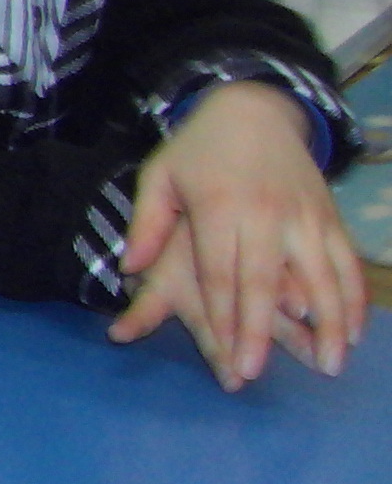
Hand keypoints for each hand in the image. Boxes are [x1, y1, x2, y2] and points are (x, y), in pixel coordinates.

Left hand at [111, 82, 367, 388]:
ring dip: (327, 324)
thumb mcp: (159, 175)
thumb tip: (129, 270)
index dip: (225, 320)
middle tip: (258, 375)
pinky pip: (346, 262)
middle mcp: (265, 215)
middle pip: (265, 283)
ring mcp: (304, 216)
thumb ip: (145, 224)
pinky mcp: (329, 215)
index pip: (221, 275)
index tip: (229, 361)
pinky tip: (354, 331)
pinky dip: (353, 298)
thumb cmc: (198, 149)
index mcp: (219, 208)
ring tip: (330, 365)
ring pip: (320, 277)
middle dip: (261, 332)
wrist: (255, 108)